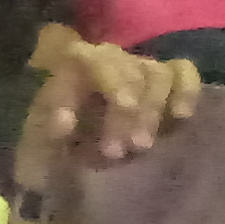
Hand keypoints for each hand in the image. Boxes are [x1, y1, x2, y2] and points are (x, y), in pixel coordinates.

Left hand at [12, 40, 199, 185]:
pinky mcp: (166, 83)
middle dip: (126, 113)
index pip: (91, 59)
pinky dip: (186, 91)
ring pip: (157, 74)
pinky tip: (181, 116)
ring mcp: (138, 69)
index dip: (109, 80)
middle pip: (128, 71)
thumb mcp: (38, 147)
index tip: (119, 109)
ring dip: (152, 110)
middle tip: (117, 151)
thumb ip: (46, 134)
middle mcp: (107, 61)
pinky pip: (183, 73)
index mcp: (70, 69)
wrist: (68, 164)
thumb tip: (64, 123)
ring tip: (141, 147)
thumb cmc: (50, 153)